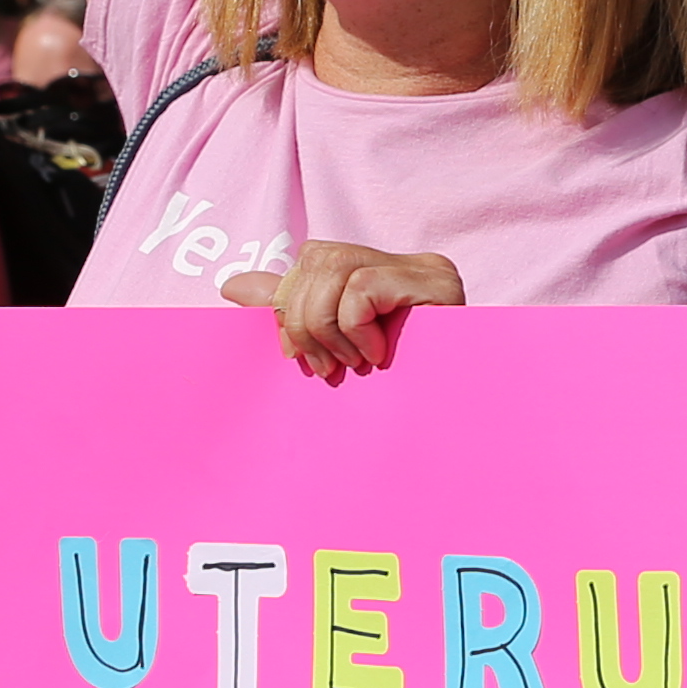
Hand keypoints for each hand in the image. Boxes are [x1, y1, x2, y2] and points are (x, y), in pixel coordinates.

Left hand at [221, 241, 464, 381]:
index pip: (315, 259)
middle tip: (325, 368)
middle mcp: (410, 263)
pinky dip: (354, 329)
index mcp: (387, 273)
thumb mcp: (334, 349)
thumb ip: (291, 312)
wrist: (453, 430)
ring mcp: (428, 270)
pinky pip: (362, 289)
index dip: (292, 304)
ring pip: (336, 267)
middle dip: (303, 319)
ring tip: (352, 365)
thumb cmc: (398, 395)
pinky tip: (379, 358)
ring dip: (327, 326)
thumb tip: (233, 285)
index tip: (298, 356)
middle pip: (319, 258)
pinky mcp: (438, 285)